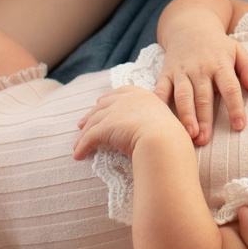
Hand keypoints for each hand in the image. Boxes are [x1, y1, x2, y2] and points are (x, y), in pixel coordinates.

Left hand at [73, 85, 187, 161]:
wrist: (164, 140)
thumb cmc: (169, 136)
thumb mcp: (162, 121)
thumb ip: (153, 121)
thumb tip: (150, 130)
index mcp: (142, 95)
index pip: (120, 93)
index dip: (108, 98)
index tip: (99, 102)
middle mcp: (126, 99)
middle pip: (102, 106)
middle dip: (90, 115)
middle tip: (82, 124)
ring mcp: (115, 111)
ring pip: (94, 123)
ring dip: (83, 135)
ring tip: (77, 145)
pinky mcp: (105, 127)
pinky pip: (89, 138)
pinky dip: (82, 147)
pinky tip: (78, 155)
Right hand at [154, 0, 247, 144]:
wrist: (190, 26)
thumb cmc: (217, 46)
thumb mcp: (238, 50)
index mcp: (220, 64)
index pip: (230, 88)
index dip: (235, 107)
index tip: (239, 125)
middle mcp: (200, 69)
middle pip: (203, 96)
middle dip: (204, 119)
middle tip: (205, 140)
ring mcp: (181, 71)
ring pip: (183, 96)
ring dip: (185, 116)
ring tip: (188, 135)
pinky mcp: (166, 73)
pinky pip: (161, 89)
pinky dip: (158, 103)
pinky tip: (158, 119)